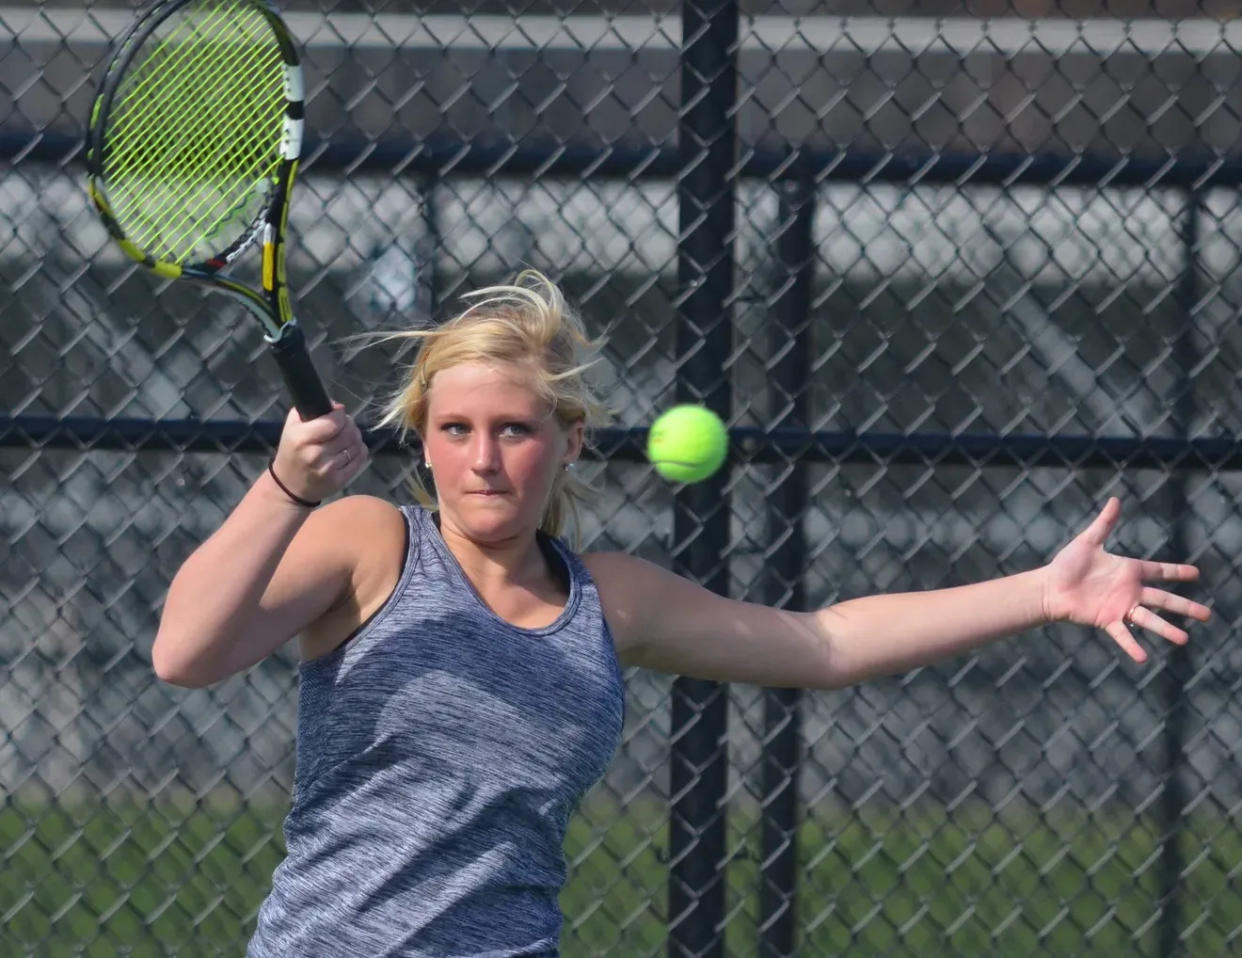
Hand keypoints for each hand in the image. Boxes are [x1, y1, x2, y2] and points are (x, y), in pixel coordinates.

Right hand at [271, 402, 367, 503]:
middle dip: (349, 424)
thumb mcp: (291, 428)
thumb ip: (310, 411)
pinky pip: (360, 458)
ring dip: (355, 437)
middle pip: (348, 432)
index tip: (338, 413)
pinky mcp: (340, 480)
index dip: (340, 415)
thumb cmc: (291, 452)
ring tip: (346, 437)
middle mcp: (316, 454)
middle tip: (344, 425)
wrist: (289, 486)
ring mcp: (329, 469)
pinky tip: (350, 449)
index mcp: (302, 438)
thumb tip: (336, 406)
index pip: (334, 422)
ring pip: (356, 444)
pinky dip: (359, 450)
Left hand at [1041, 497, 1210, 661]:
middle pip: (1163, 600)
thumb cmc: (1067, 564)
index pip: (1159, 571)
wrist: (1049, 586)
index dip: (1177, 572)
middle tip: (1207, 615)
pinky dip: (1131, 646)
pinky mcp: (1106, 620)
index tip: (1197, 574)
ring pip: (1149, 620)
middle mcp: (1130, 591)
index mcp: (1129, 571)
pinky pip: (1122, 634)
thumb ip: (1104, 523)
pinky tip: (1143, 658)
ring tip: (1184, 639)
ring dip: (1166, 629)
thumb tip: (1115, 499)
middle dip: (1185, 607)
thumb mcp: (1088, 541)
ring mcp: (1120, 607)